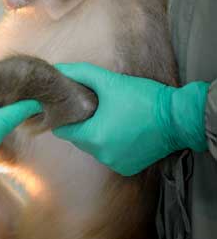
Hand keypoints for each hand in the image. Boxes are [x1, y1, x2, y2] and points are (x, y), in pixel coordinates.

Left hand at [53, 63, 209, 175]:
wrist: (178, 118)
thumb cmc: (144, 99)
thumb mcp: (110, 82)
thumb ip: (81, 74)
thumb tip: (60, 70)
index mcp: (93, 137)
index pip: (63, 130)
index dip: (65, 116)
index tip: (71, 106)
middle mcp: (101, 155)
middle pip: (79, 138)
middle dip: (83, 123)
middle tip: (95, 106)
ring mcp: (115, 164)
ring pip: (95, 147)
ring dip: (98, 134)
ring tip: (111, 117)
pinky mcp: (128, 168)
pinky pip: (110, 155)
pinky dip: (113, 144)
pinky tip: (124, 130)